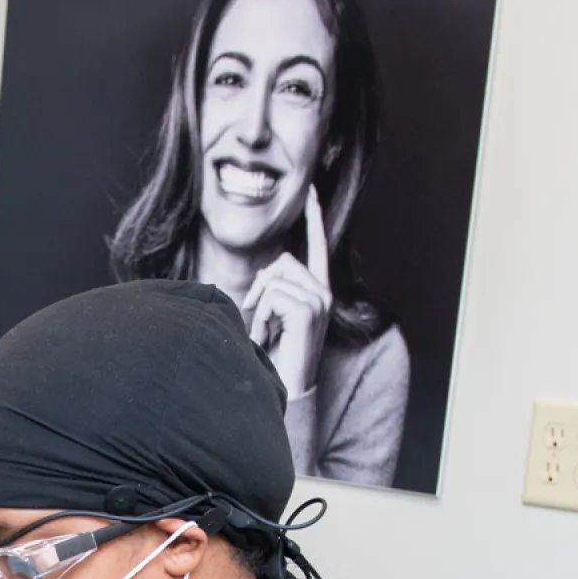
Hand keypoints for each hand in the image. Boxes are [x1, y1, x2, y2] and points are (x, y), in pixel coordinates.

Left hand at [240, 186, 331, 398]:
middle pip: (281, 261)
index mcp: (317, 290)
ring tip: (264, 334)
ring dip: (258, 307)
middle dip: (259, 286)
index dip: (313, 217)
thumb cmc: (276, 358)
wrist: (287, 389)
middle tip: (254, 317)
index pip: (316, 246)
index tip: (312, 189)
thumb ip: (275, 291)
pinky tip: (266, 339)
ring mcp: (319, 300)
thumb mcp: (275, 318)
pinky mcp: (308, 310)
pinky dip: (260, 318)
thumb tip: (266, 274)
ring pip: (273, 279)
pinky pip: (271, 296)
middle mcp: (323, 292)